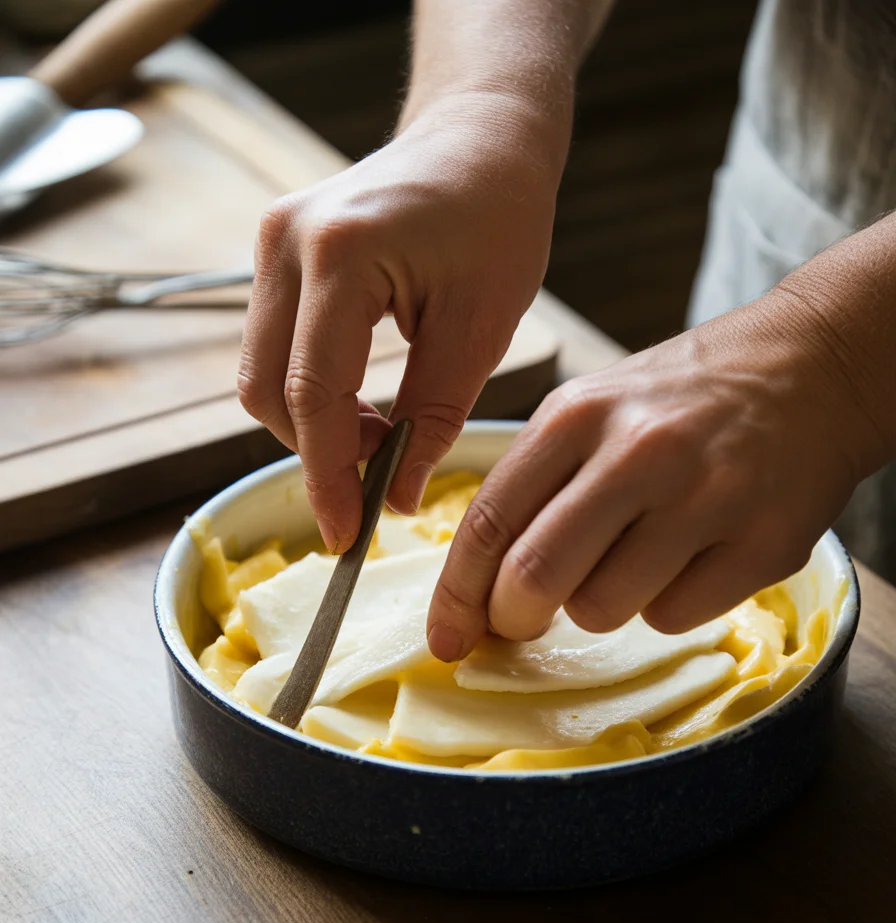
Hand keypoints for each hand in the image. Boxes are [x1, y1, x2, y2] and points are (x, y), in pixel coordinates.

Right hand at [237, 92, 561, 553]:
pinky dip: (309, 392)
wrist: (479, 137)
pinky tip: (362, 407)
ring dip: (312, 426)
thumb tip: (391, 497)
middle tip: (377, 484)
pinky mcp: (276, 252)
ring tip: (380, 439)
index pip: (313, 394)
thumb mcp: (481, 327)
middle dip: (316, 454)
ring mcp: (271, 242)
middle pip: (267, 390)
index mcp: (340, 254)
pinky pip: (273, 347)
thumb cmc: (498, 217)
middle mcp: (286, 242)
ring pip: (260, 374)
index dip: (327, 475)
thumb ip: (432, 417)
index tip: (346, 534)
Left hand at [427, 294, 877, 660]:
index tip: (445, 637)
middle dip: (513, 618)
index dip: (457, 594)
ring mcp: (704, 499)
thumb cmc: (683, 399)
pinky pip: (671, 618)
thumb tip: (480, 585)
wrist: (811, 366)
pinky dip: (664, 605)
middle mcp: (638, 453)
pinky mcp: (762, 543)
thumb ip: (535, 486)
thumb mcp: (593, 408)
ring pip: (601, 610)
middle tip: (523, 619)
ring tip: (631, 558)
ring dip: (598, 605)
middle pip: (535, 578)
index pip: (489, 522)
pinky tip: (687, 558)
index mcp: (577, 415)